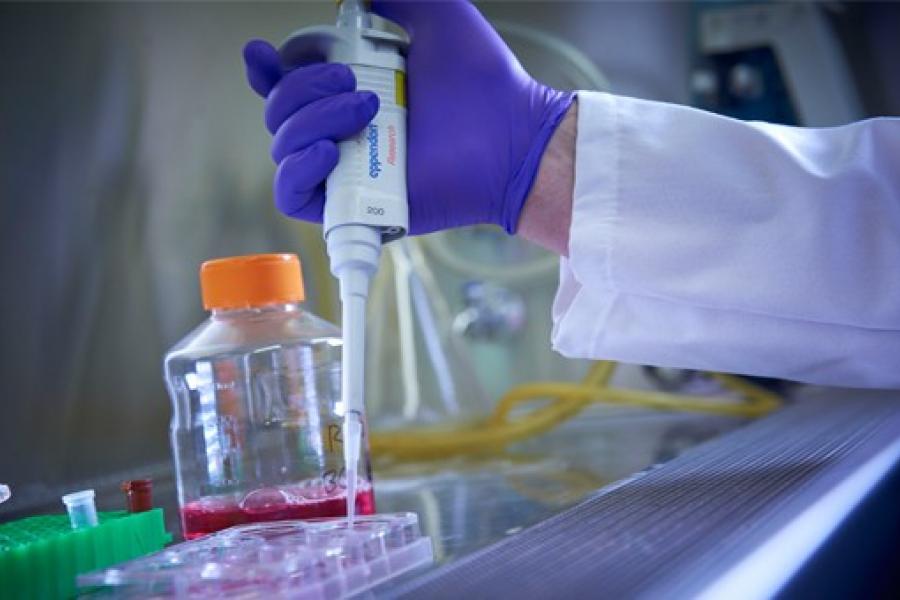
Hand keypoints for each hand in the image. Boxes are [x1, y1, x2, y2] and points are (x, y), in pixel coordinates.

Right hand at [243, 0, 573, 234]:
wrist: (510, 134)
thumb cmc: (483, 81)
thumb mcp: (437, 16)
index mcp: (353, 89)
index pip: (288, 83)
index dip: (267, 70)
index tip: (265, 53)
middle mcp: (344, 129)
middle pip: (280, 111)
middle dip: (303, 86)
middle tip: (354, 80)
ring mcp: (349, 168)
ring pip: (283, 147)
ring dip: (311, 119)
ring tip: (366, 108)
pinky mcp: (355, 205)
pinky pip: (292, 195)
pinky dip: (298, 169)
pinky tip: (330, 151)